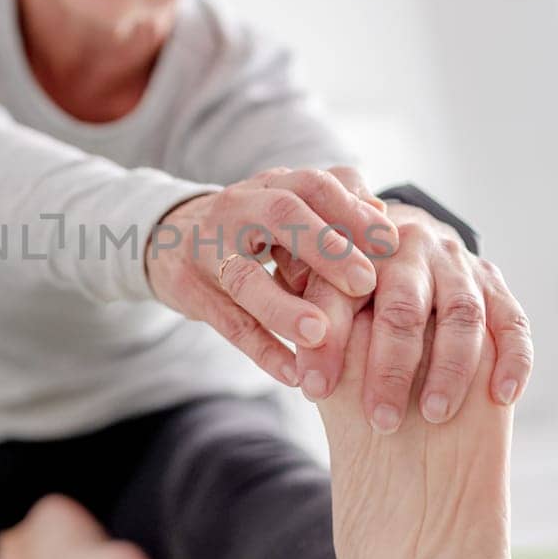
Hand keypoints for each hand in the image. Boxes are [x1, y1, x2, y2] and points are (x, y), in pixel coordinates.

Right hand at [144, 166, 397, 388]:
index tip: (391, 241)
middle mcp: (238, 209)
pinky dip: (261, 350)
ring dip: (283, 307)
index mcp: (269, 186)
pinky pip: (228, 323)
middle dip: (326, 249)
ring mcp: (209, 251)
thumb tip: (384, 217)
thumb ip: (331, 210)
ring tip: (320, 335)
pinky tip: (292, 374)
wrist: (166, 240)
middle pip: (281, 217)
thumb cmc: (248, 228)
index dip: (353, 210)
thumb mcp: (284, 206)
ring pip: (244, 277)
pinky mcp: (192, 292)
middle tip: (365, 283)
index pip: (313, 184)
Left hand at [289, 199, 533, 429]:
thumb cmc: (349, 281)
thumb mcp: (317, 284)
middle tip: (379, 420)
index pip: (340, 295)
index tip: (313, 391)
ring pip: (461, 316)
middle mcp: (414, 250)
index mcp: (360, 247)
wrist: (402, 240)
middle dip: (391, 367)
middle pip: (404, 309)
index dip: (326, 343)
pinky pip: (514, 323)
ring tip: (433, 414)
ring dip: (449, 368)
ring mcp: (460, 267)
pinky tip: (503, 395)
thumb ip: (301, 305)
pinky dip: (514, 358)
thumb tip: (286, 345)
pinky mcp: (498, 289)